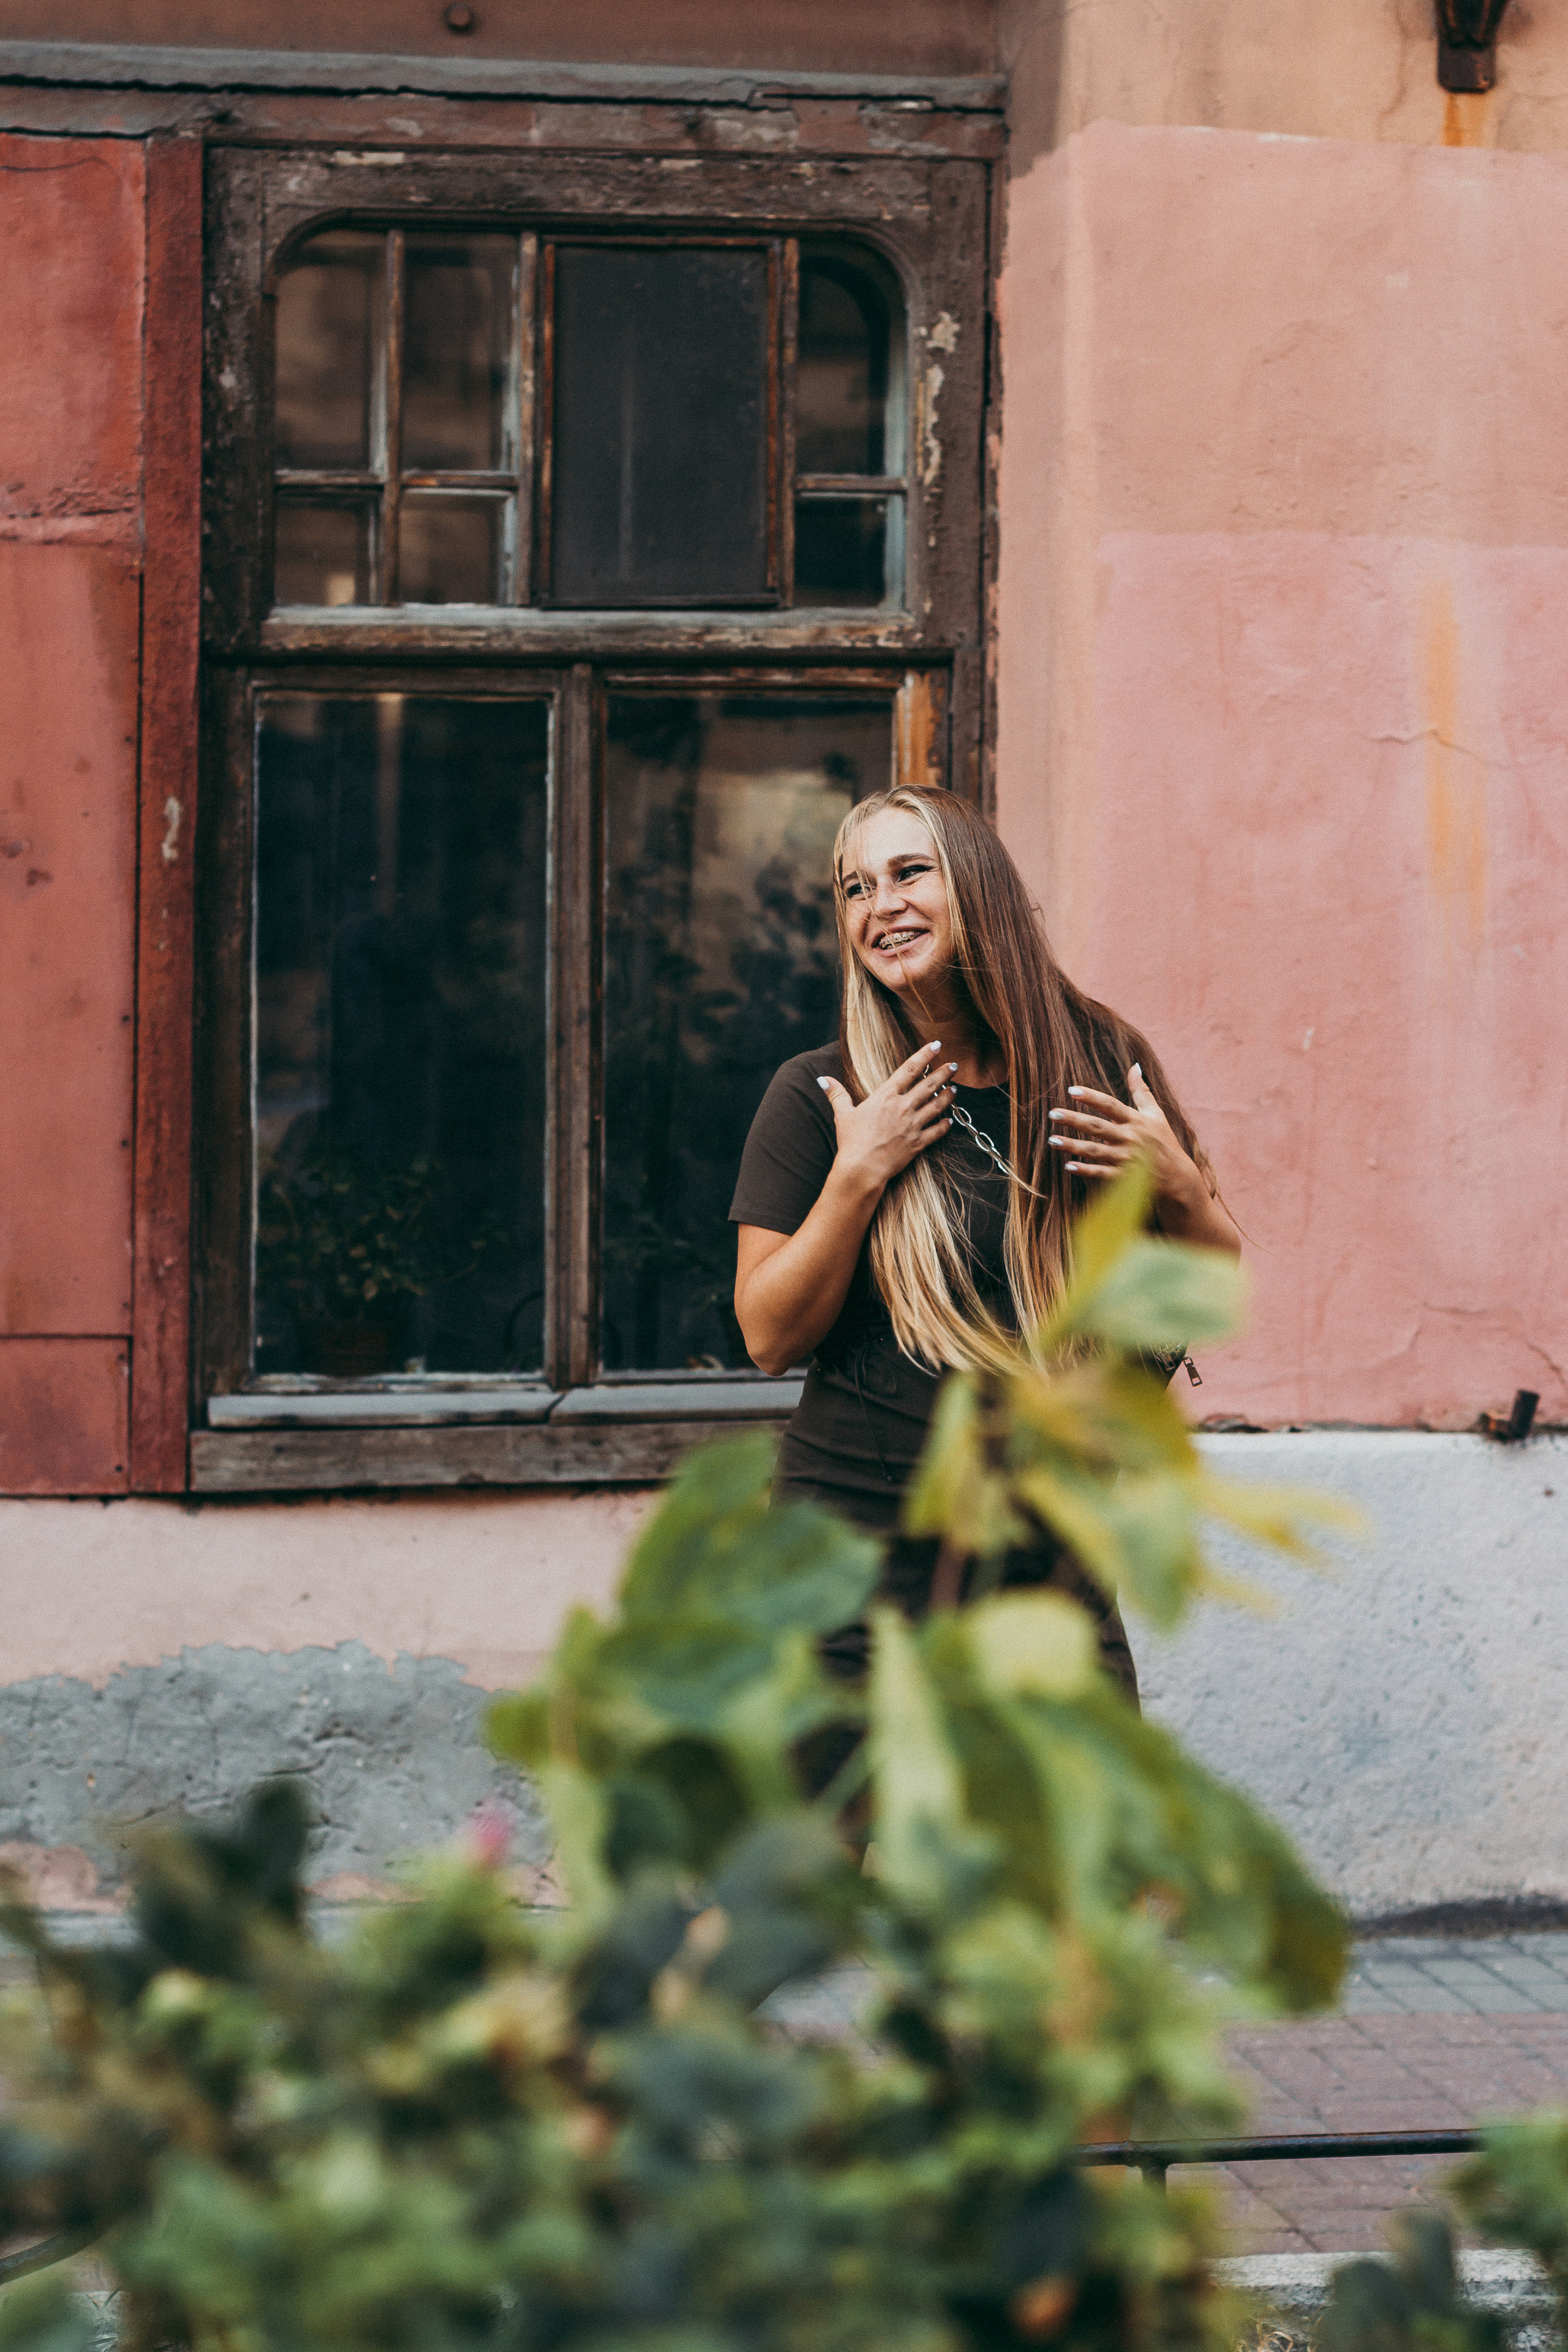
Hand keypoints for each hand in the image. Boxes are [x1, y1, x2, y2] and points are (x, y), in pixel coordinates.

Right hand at [818, 1042, 956, 1193]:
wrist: (862, 1168)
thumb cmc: (851, 1141)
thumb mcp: (843, 1115)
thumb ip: (837, 1094)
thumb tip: (823, 1079)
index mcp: (886, 1096)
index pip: (909, 1069)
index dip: (924, 1055)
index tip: (936, 1045)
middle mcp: (903, 1107)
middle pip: (929, 1085)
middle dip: (944, 1073)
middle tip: (955, 1065)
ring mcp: (913, 1125)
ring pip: (937, 1106)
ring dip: (948, 1096)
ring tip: (956, 1089)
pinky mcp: (918, 1143)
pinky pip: (936, 1132)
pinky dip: (945, 1126)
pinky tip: (950, 1121)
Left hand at [1047, 1063, 1202, 1213]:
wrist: (1178, 1177)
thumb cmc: (1164, 1141)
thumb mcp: (1156, 1114)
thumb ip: (1142, 1091)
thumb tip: (1135, 1066)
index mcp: (1137, 1121)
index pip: (1111, 1105)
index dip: (1092, 1097)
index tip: (1072, 1090)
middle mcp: (1131, 1138)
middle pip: (1098, 1127)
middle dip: (1074, 1120)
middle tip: (1053, 1113)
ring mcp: (1127, 1159)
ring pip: (1096, 1151)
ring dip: (1073, 1146)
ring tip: (1052, 1140)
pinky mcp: (1125, 1178)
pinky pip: (1102, 1173)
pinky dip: (1086, 1170)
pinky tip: (1068, 1166)